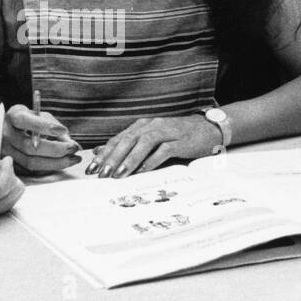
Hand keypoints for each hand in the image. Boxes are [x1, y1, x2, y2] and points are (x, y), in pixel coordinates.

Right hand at [0, 104, 80, 174]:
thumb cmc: (22, 122)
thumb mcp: (35, 114)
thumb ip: (52, 124)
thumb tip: (70, 142)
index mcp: (12, 116)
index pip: (26, 121)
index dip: (44, 126)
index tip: (63, 130)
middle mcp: (5, 135)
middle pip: (30, 147)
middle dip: (56, 149)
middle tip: (74, 148)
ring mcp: (5, 153)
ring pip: (31, 162)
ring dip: (56, 163)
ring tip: (73, 159)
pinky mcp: (9, 166)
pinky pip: (31, 171)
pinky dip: (49, 168)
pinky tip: (61, 163)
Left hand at [87, 115, 221, 178]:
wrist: (207, 129)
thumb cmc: (176, 137)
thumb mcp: (150, 140)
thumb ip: (128, 146)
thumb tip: (101, 153)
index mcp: (143, 126)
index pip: (118, 139)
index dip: (104, 154)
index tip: (92, 169)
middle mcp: (152, 125)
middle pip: (128, 140)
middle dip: (113, 158)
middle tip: (102, 174)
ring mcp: (167, 131)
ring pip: (144, 143)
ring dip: (130, 159)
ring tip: (119, 174)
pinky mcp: (181, 140)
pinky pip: (164, 149)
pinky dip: (152, 160)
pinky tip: (144, 171)